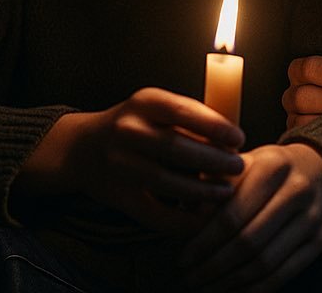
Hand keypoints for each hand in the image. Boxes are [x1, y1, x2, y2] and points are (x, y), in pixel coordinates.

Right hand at [17, 88, 245, 234]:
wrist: (82, 148)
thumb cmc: (134, 125)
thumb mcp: (155, 108)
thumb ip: (188, 119)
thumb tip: (233, 141)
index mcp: (143, 102)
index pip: (183, 111)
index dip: (214, 126)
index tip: (238, 138)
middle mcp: (127, 130)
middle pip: (175, 147)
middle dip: (212, 160)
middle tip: (237, 167)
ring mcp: (120, 164)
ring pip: (165, 181)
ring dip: (201, 190)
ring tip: (225, 192)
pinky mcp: (119, 195)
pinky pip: (154, 212)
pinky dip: (182, 219)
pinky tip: (203, 218)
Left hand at [177, 142, 321, 290]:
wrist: (317, 169)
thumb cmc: (265, 169)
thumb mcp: (239, 165)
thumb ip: (212, 188)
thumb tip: (183, 222)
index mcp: (272, 165)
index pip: (232, 214)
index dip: (204, 242)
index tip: (183, 258)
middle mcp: (297, 189)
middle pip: (249, 241)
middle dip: (214, 266)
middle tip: (189, 278)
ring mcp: (313, 217)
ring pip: (266, 262)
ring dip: (231, 282)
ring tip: (206, 288)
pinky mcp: (321, 240)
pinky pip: (284, 273)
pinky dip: (255, 289)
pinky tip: (233, 290)